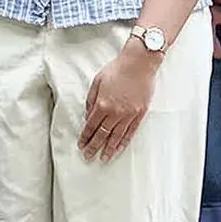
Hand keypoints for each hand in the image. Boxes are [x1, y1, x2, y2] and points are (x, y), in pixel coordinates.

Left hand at [77, 47, 161, 161]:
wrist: (139, 63)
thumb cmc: (118, 69)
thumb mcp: (97, 81)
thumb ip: (91, 100)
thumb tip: (88, 115)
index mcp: (102, 104)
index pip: (90, 126)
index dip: (85, 137)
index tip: (81, 145)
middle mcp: (114, 112)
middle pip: (102, 135)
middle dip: (93, 147)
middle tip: (88, 156)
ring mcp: (128, 114)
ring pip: (116, 137)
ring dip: (109, 149)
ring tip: (104, 158)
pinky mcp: (139, 113)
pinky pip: (130, 132)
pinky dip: (124, 142)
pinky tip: (119, 148)